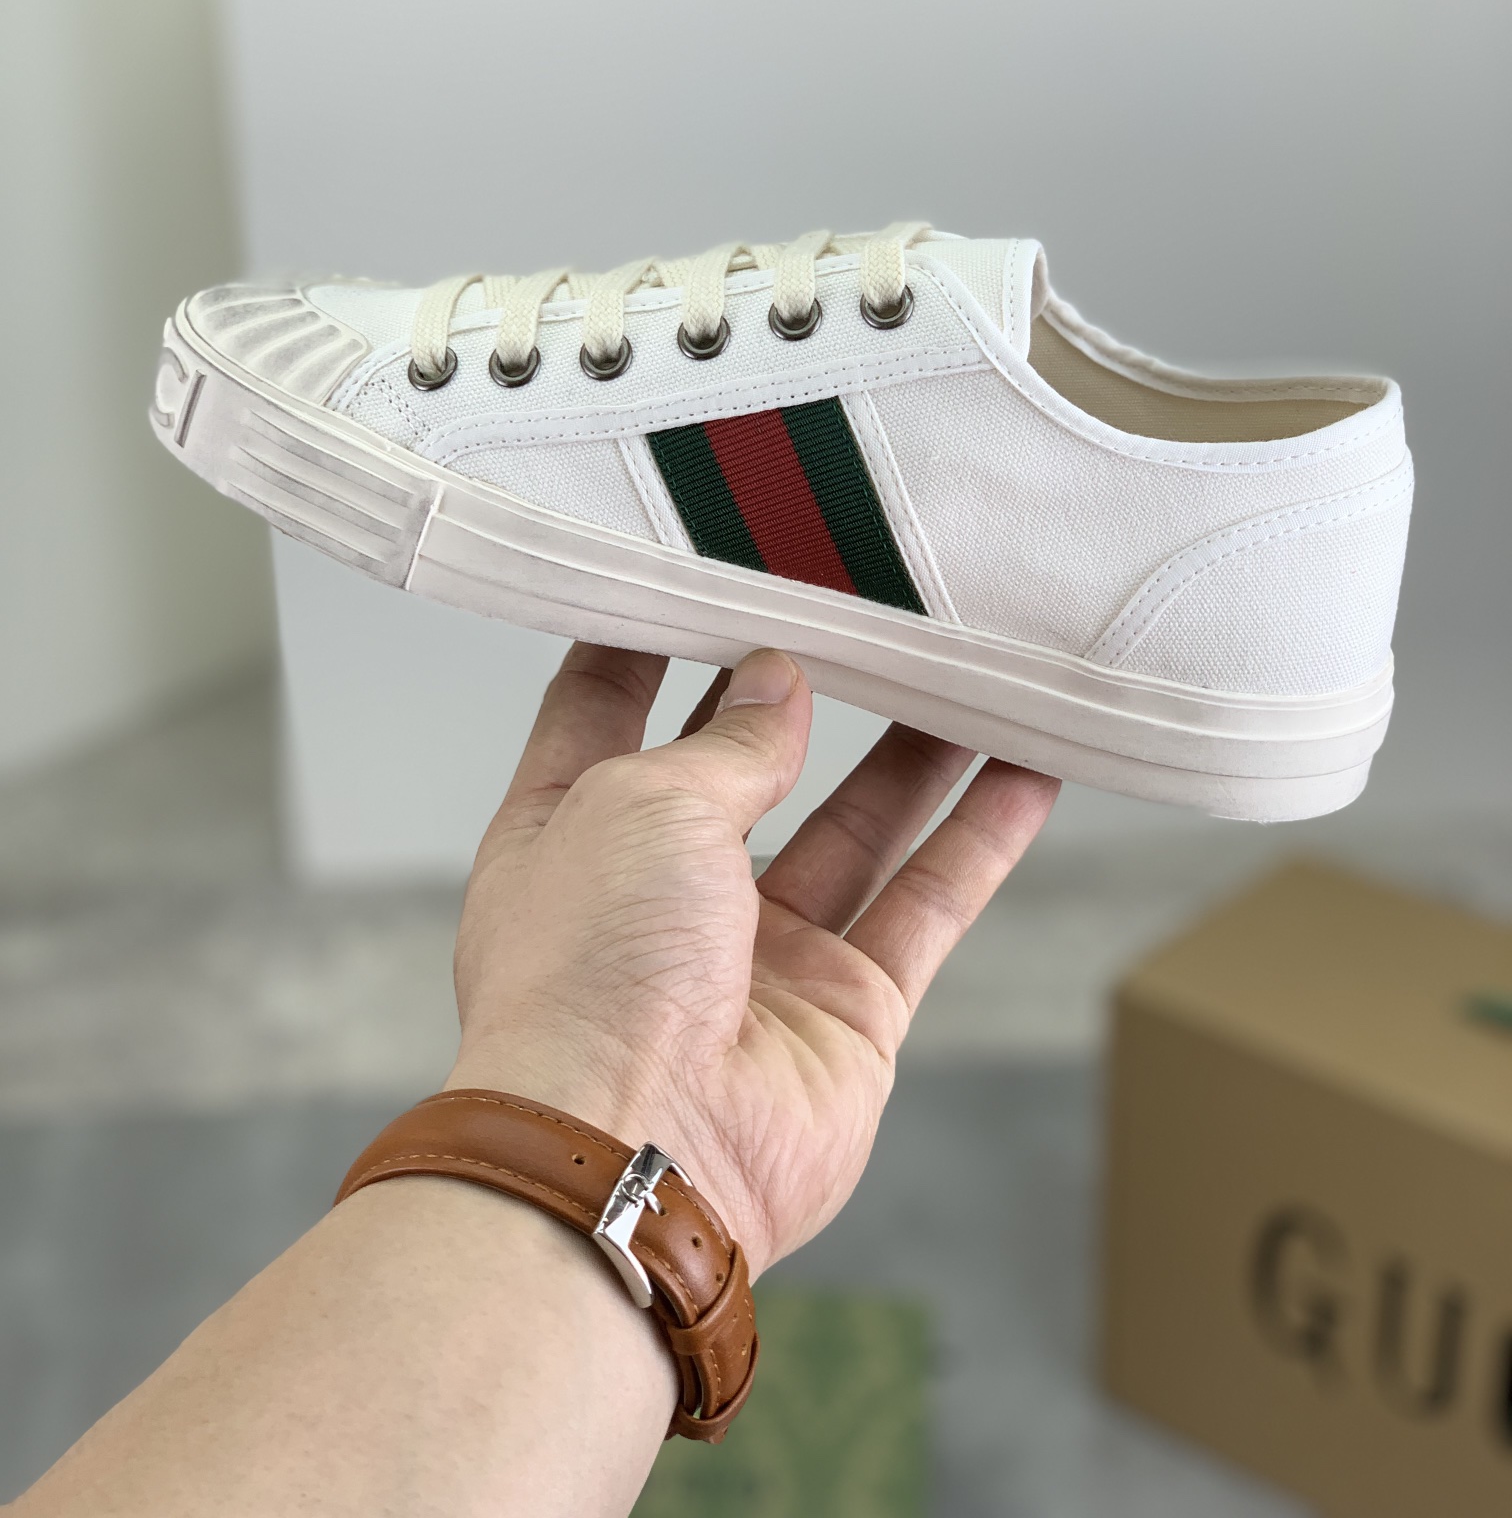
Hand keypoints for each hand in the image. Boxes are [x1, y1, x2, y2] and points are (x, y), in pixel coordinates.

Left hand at [449, 644, 1056, 1276]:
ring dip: (917, 752)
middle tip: (864, 611)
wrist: (636, 1156)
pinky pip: (927, 905)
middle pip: (746, 765)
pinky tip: (1029, 771)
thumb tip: (780, 683)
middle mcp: (662, 895)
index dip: (652, 639)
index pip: (604, 709)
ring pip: (857, 828)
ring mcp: (758, 959)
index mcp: (572, 836)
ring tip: (973, 668)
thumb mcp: (644, 804)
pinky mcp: (847, 1012)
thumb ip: (729, 742)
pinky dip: (980, 839)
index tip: (701, 568)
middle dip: (803, 690)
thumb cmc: (591, 975)